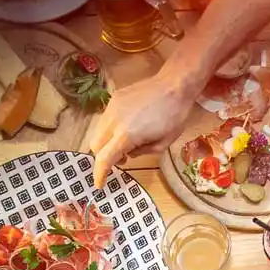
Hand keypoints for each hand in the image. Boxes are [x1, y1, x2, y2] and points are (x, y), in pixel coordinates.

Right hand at [86, 73, 198, 187]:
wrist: (174, 85)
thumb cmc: (174, 116)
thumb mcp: (162, 143)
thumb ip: (140, 152)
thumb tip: (127, 153)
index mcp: (127, 135)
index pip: (104, 159)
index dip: (99, 174)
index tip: (99, 184)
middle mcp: (114, 121)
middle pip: (95, 146)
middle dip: (103, 157)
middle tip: (121, 158)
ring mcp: (112, 108)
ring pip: (98, 132)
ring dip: (106, 142)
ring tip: (126, 141)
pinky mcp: (114, 99)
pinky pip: (105, 118)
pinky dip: (110, 128)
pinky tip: (128, 125)